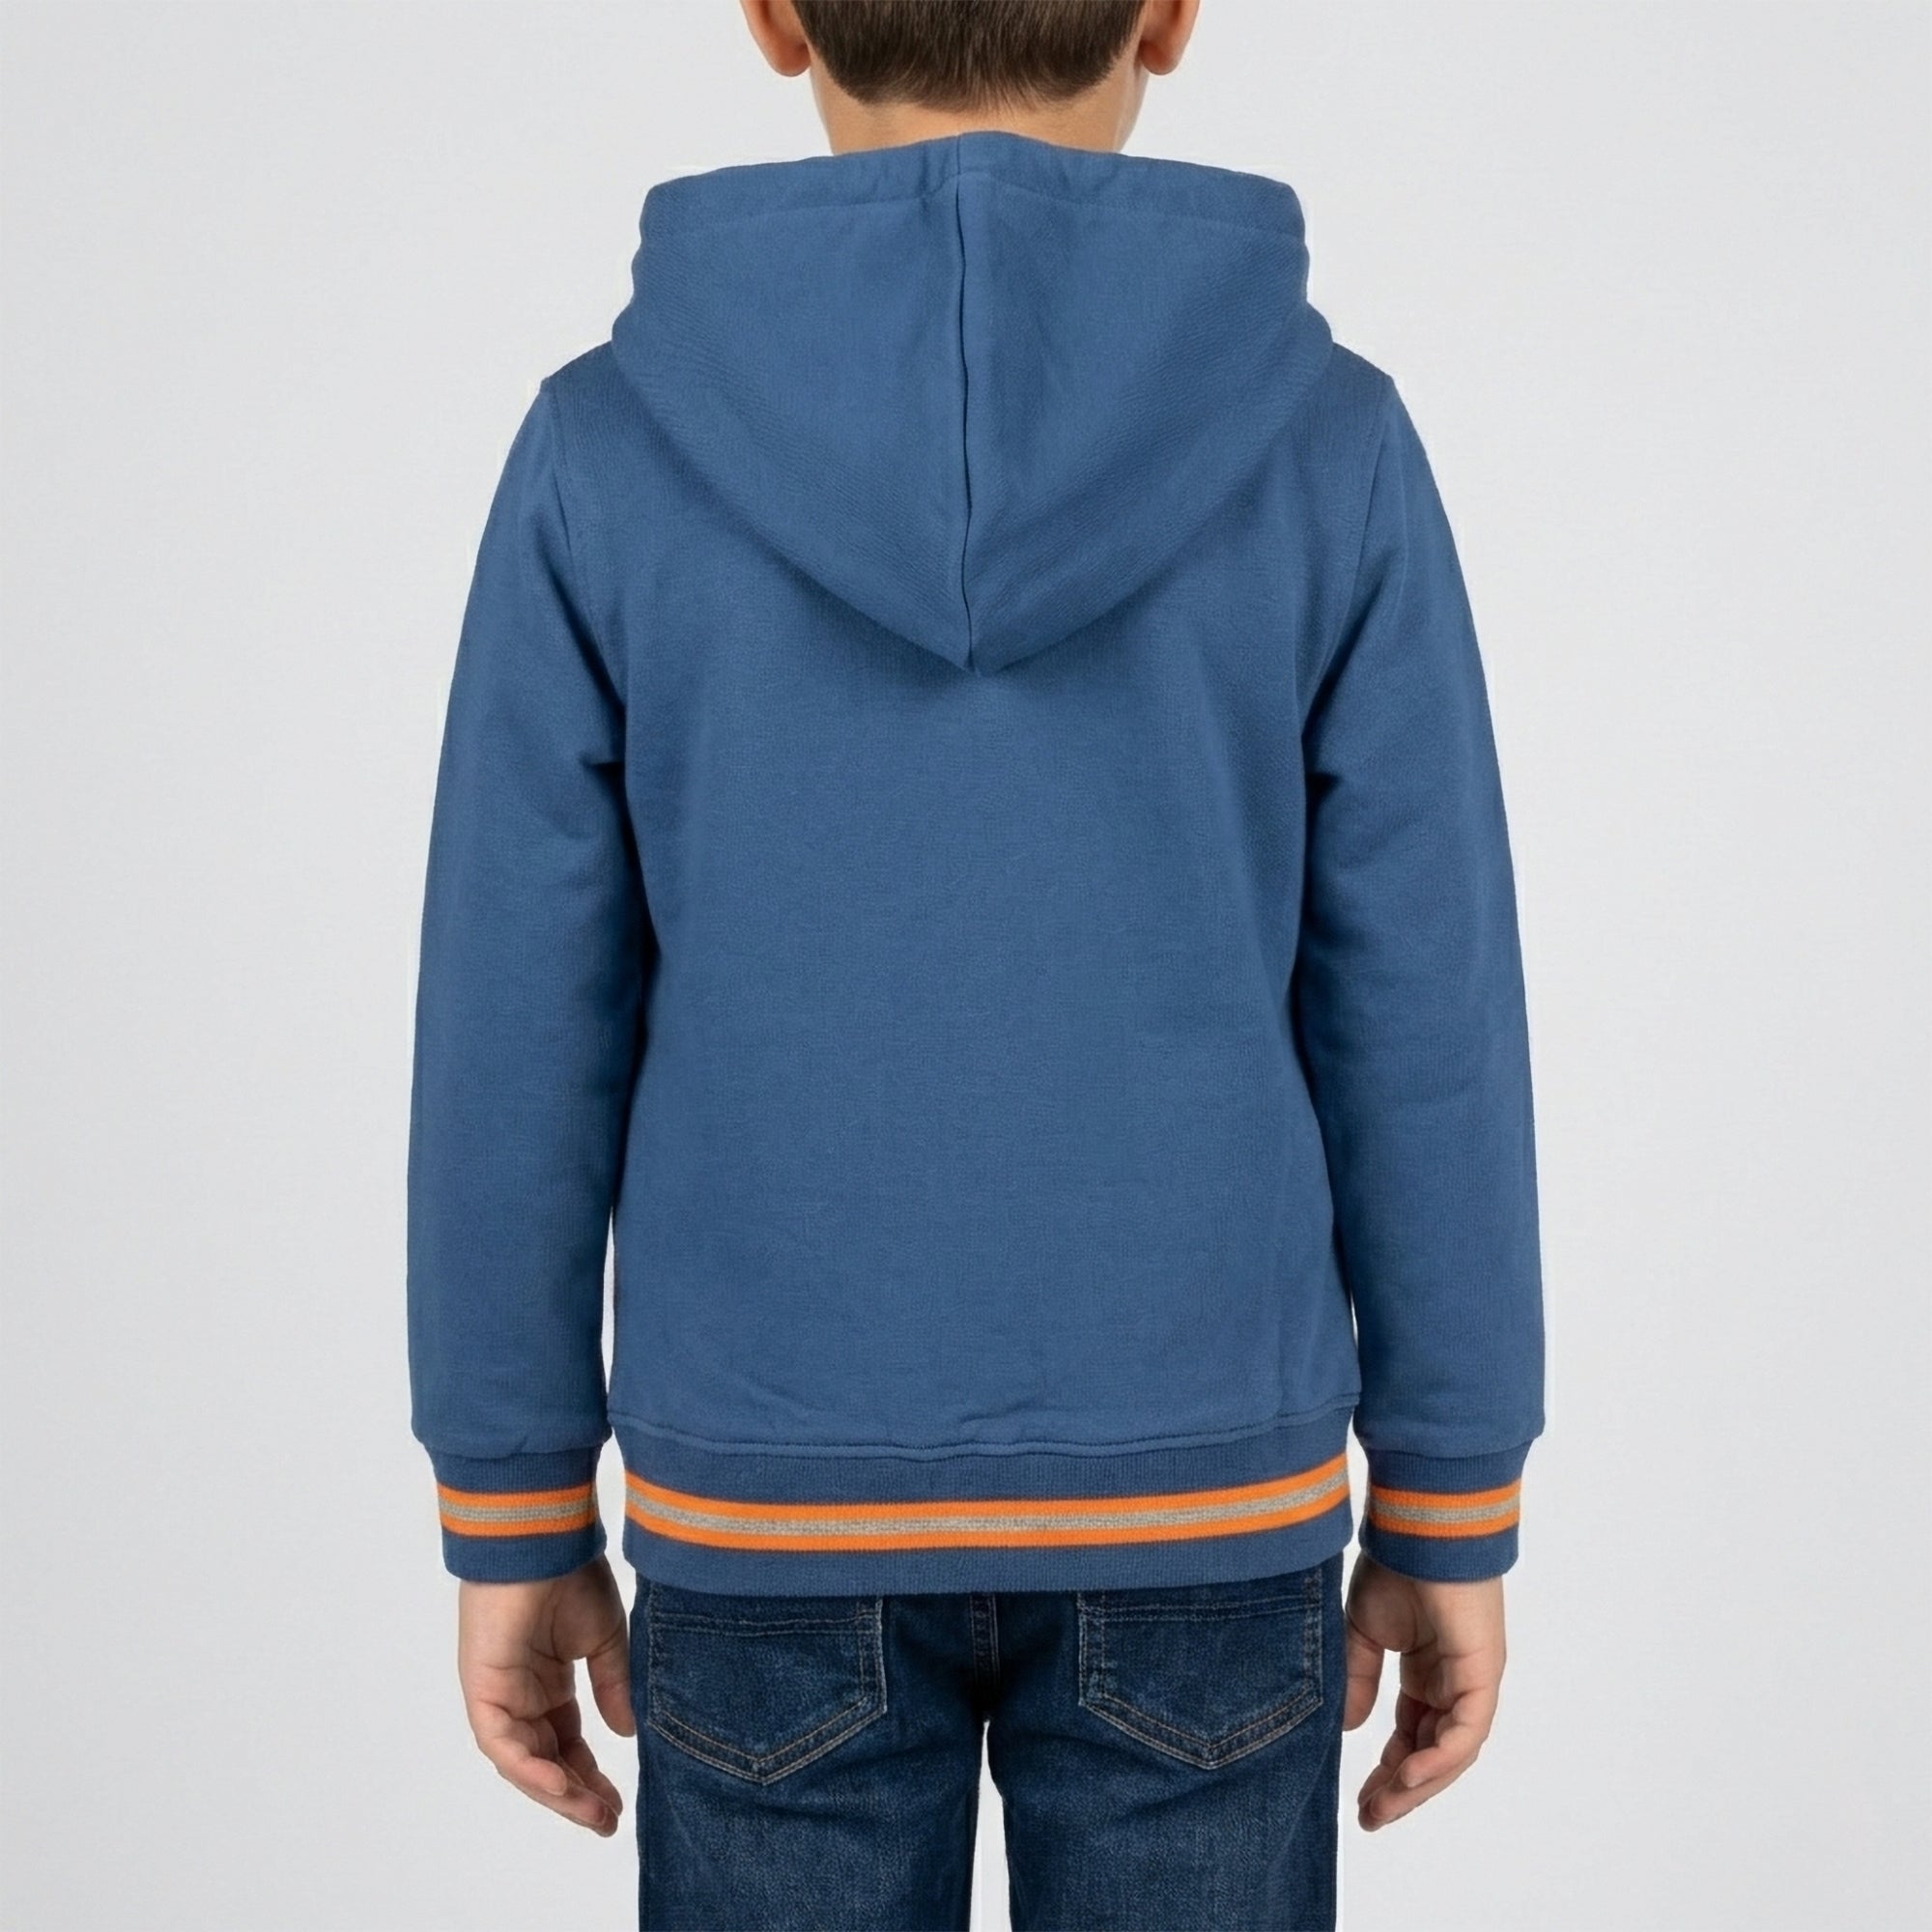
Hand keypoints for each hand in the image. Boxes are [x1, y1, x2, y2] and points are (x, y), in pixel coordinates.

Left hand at [456, 1556, 634, 1835]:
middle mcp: (520, 1696)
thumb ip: (613, 1687)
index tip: (618, 1803)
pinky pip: (503, 1745)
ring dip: (557, 1791)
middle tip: (607, 1822)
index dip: (591, 1775)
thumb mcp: (605, 1639)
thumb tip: (624, 1734)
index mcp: (547, 1682)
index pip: (567, 1743)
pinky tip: (561, 1785)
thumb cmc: (571, 1576)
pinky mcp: (483, 1690)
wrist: (542, 1541)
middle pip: (546, 1761)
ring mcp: (499, 1695)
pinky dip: (530, 1769)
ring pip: (524, 1762)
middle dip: (576, 1795)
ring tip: (593, 1814)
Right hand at [1342, 1553, 1505, 1830]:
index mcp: (1428, 1672)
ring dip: (1417, 1785)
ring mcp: (1472, 1681)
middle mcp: (1455, 1683)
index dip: (1386, 1769)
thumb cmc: (1395, 1566)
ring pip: (1451, 1753)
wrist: (1419, 1527)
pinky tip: (1407, 1776)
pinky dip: (1439, 1759)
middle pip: (1432, 1754)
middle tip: (1369, 1817)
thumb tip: (1347, 1729)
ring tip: (1382, 1807)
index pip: (1412, 1735)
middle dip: (1401, 1789)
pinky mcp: (1484, 1676)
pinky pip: (1466, 1733)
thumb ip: (1358, 1678)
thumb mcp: (1362, 1631)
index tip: (1359, 1799)